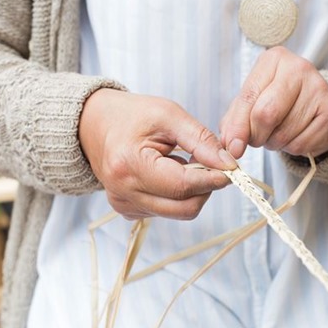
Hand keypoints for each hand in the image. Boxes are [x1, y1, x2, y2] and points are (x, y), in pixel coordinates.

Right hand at [79, 89, 236, 219]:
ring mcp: (125, 206)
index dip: (213, 179)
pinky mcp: (129, 211)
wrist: (96, 125)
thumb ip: (201, 140)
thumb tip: (228, 164)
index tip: (231, 168)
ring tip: (185, 163)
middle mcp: (123, 193)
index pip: (183, 186)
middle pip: (185, 208)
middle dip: (206, 188)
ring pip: (179, 212)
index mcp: (129, 165)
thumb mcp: (169, 115)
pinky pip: (168, 211)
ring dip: (193, 191)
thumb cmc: (132, 115)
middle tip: (209, 163)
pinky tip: (169, 173)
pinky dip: (178, 196)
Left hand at [220, 46, 327, 158]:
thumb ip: (235, 122)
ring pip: (283, 133)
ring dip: (274, 143)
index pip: (249, 96)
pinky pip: (301, 143)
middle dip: (256, 135)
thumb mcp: (249, 104)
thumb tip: (231, 144)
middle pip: (266, 114)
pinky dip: (292, 148)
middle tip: (257, 138)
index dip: (238, 126)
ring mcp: (319, 88)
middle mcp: (300, 67)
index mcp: (274, 59)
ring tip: (278, 133)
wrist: (311, 107)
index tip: (233, 146)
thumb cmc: (275, 101)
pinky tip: (295, 136)